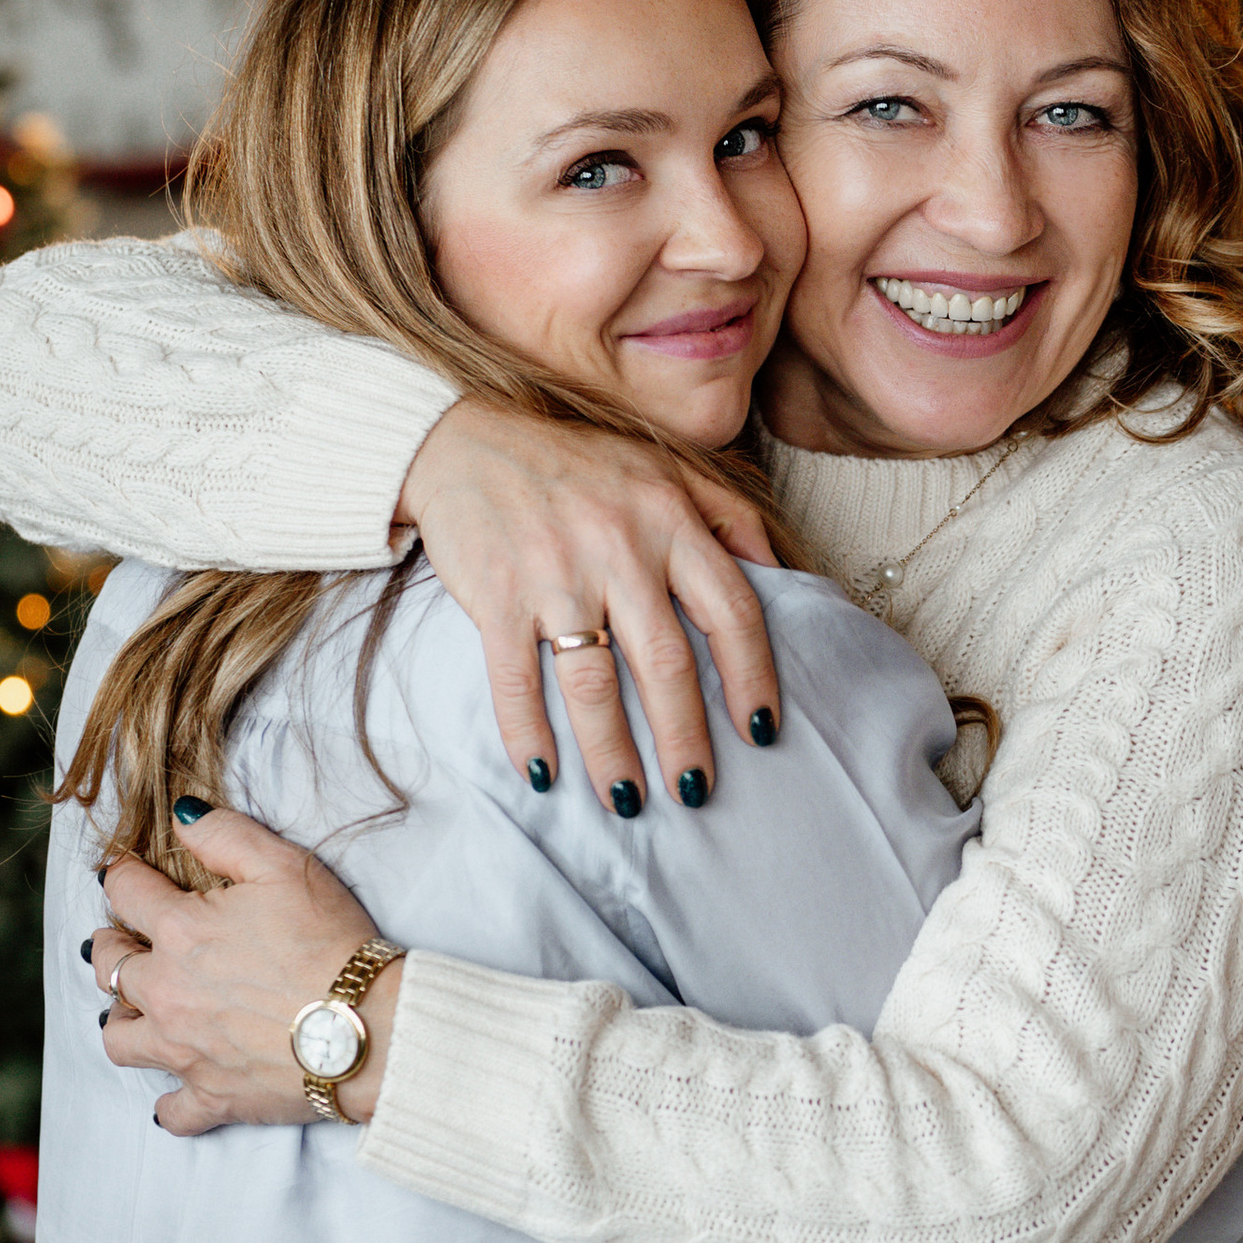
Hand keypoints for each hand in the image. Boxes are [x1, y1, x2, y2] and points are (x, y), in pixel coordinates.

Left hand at [88, 807, 398, 1137]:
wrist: (367, 1027)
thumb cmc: (331, 941)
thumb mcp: (284, 866)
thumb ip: (224, 835)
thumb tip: (180, 815)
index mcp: (181, 930)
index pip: (126, 893)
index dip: (122, 877)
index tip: (126, 875)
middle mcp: (167, 991)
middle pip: (110, 966)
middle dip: (111, 946)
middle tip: (122, 940)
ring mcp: (184, 1049)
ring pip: (119, 1039)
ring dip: (120, 1020)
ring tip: (133, 1011)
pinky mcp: (212, 1095)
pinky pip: (170, 1110)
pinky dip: (168, 1103)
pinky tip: (173, 1093)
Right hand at [399, 399, 782, 812]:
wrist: (462, 440)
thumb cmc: (574, 463)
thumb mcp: (664, 467)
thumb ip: (727, 514)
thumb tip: (780, 575)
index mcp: (669, 518)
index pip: (731, 610)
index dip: (752, 678)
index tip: (762, 731)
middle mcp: (618, 547)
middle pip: (666, 663)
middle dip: (686, 739)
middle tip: (695, 791)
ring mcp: (554, 573)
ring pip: (593, 684)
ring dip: (612, 754)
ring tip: (629, 803)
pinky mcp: (495, 594)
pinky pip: (516, 679)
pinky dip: (528, 732)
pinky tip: (543, 774)